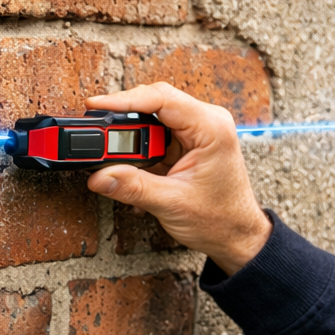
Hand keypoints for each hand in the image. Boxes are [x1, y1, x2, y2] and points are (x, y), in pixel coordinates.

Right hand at [86, 82, 270, 274]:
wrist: (237, 236)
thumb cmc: (221, 219)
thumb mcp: (172, 203)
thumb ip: (133, 187)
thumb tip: (99, 176)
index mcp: (210, 128)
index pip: (161, 98)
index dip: (124, 99)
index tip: (96, 106)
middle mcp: (205, 122)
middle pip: (152, 104)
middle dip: (122, 119)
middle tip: (96, 136)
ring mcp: (195, 132)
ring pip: (150, 119)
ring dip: (129, 137)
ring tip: (111, 157)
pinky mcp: (185, 144)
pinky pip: (153, 136)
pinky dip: (137, 150)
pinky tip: (128, 165)